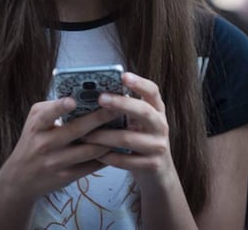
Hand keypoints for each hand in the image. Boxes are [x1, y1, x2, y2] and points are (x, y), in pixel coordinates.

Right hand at [0, 97, 114, 200]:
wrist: (20, 178)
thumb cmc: (33, 140)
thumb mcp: (35, 121)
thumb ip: (53, 107)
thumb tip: (80, 95)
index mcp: (36, 126)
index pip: (47, 114)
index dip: (60, 107)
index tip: (73, 100)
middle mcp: (45, 144)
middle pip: (75, 131)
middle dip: (98, 119)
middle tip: (116, 109)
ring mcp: (55, 162)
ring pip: (88, 150)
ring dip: (107, 139)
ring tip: (122, 128)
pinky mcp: (65, 177)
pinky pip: (90, 166)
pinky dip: (104, 157)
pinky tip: (116, 148)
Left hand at [81, 72, 174, 188]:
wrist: (159, 173)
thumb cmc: (140, 139)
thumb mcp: (138, 121)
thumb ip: (124, 108)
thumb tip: (94, 93)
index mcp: (157, 109)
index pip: (152, 91)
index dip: (139, 83)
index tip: (123, 76)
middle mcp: (161, 125)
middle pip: (143, 111)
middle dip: (121, 104)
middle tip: (100, 98)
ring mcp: (158, 146)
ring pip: (128, 139)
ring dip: (104, 136)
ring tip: (86, 134)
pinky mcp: (152, 165)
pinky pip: (125, 160)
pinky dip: (108, 156)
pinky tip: (95, 153)